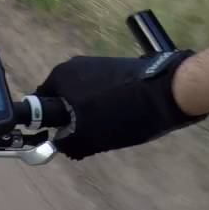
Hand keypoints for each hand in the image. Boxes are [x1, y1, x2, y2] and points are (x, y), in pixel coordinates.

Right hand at [37, 51, 206, 159]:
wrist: (168, 91)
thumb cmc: (121, 113)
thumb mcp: (90, 137)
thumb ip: (68, 143)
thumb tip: (59, 145)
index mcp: (60, 76)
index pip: (40, 103)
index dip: (48, 125)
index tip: (62, 139)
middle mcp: (74, 65)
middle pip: (63, 99)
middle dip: (72, 120)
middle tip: (85, 140)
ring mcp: (97, 64)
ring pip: (84, 97)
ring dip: (90, 114)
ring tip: (107, 131)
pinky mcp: (117, 68)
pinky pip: (102, 92)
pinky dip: (106, 106)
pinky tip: (122, 119)